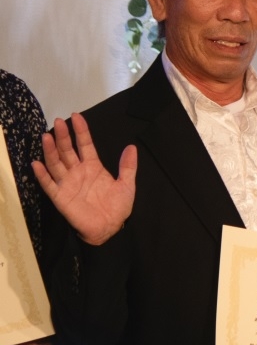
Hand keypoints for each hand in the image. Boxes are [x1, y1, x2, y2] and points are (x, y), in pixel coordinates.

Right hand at [32, 113, 136, 245]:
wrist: (110, 228)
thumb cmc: (117, 207)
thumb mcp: (127, 184)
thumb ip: (128, 166)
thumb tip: (132, 147)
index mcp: (93, 166)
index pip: (85, 144)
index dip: (81, 131)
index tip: (76, 116)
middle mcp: (78, 171)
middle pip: (68, 150)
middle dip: (63, 136)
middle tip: (58, 122)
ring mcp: (68, 183)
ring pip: (56, 163)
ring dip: (50, 150)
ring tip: (46, 137)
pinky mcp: (61, 197)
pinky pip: (49, 184)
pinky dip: (42, 175)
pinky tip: (36, 164)